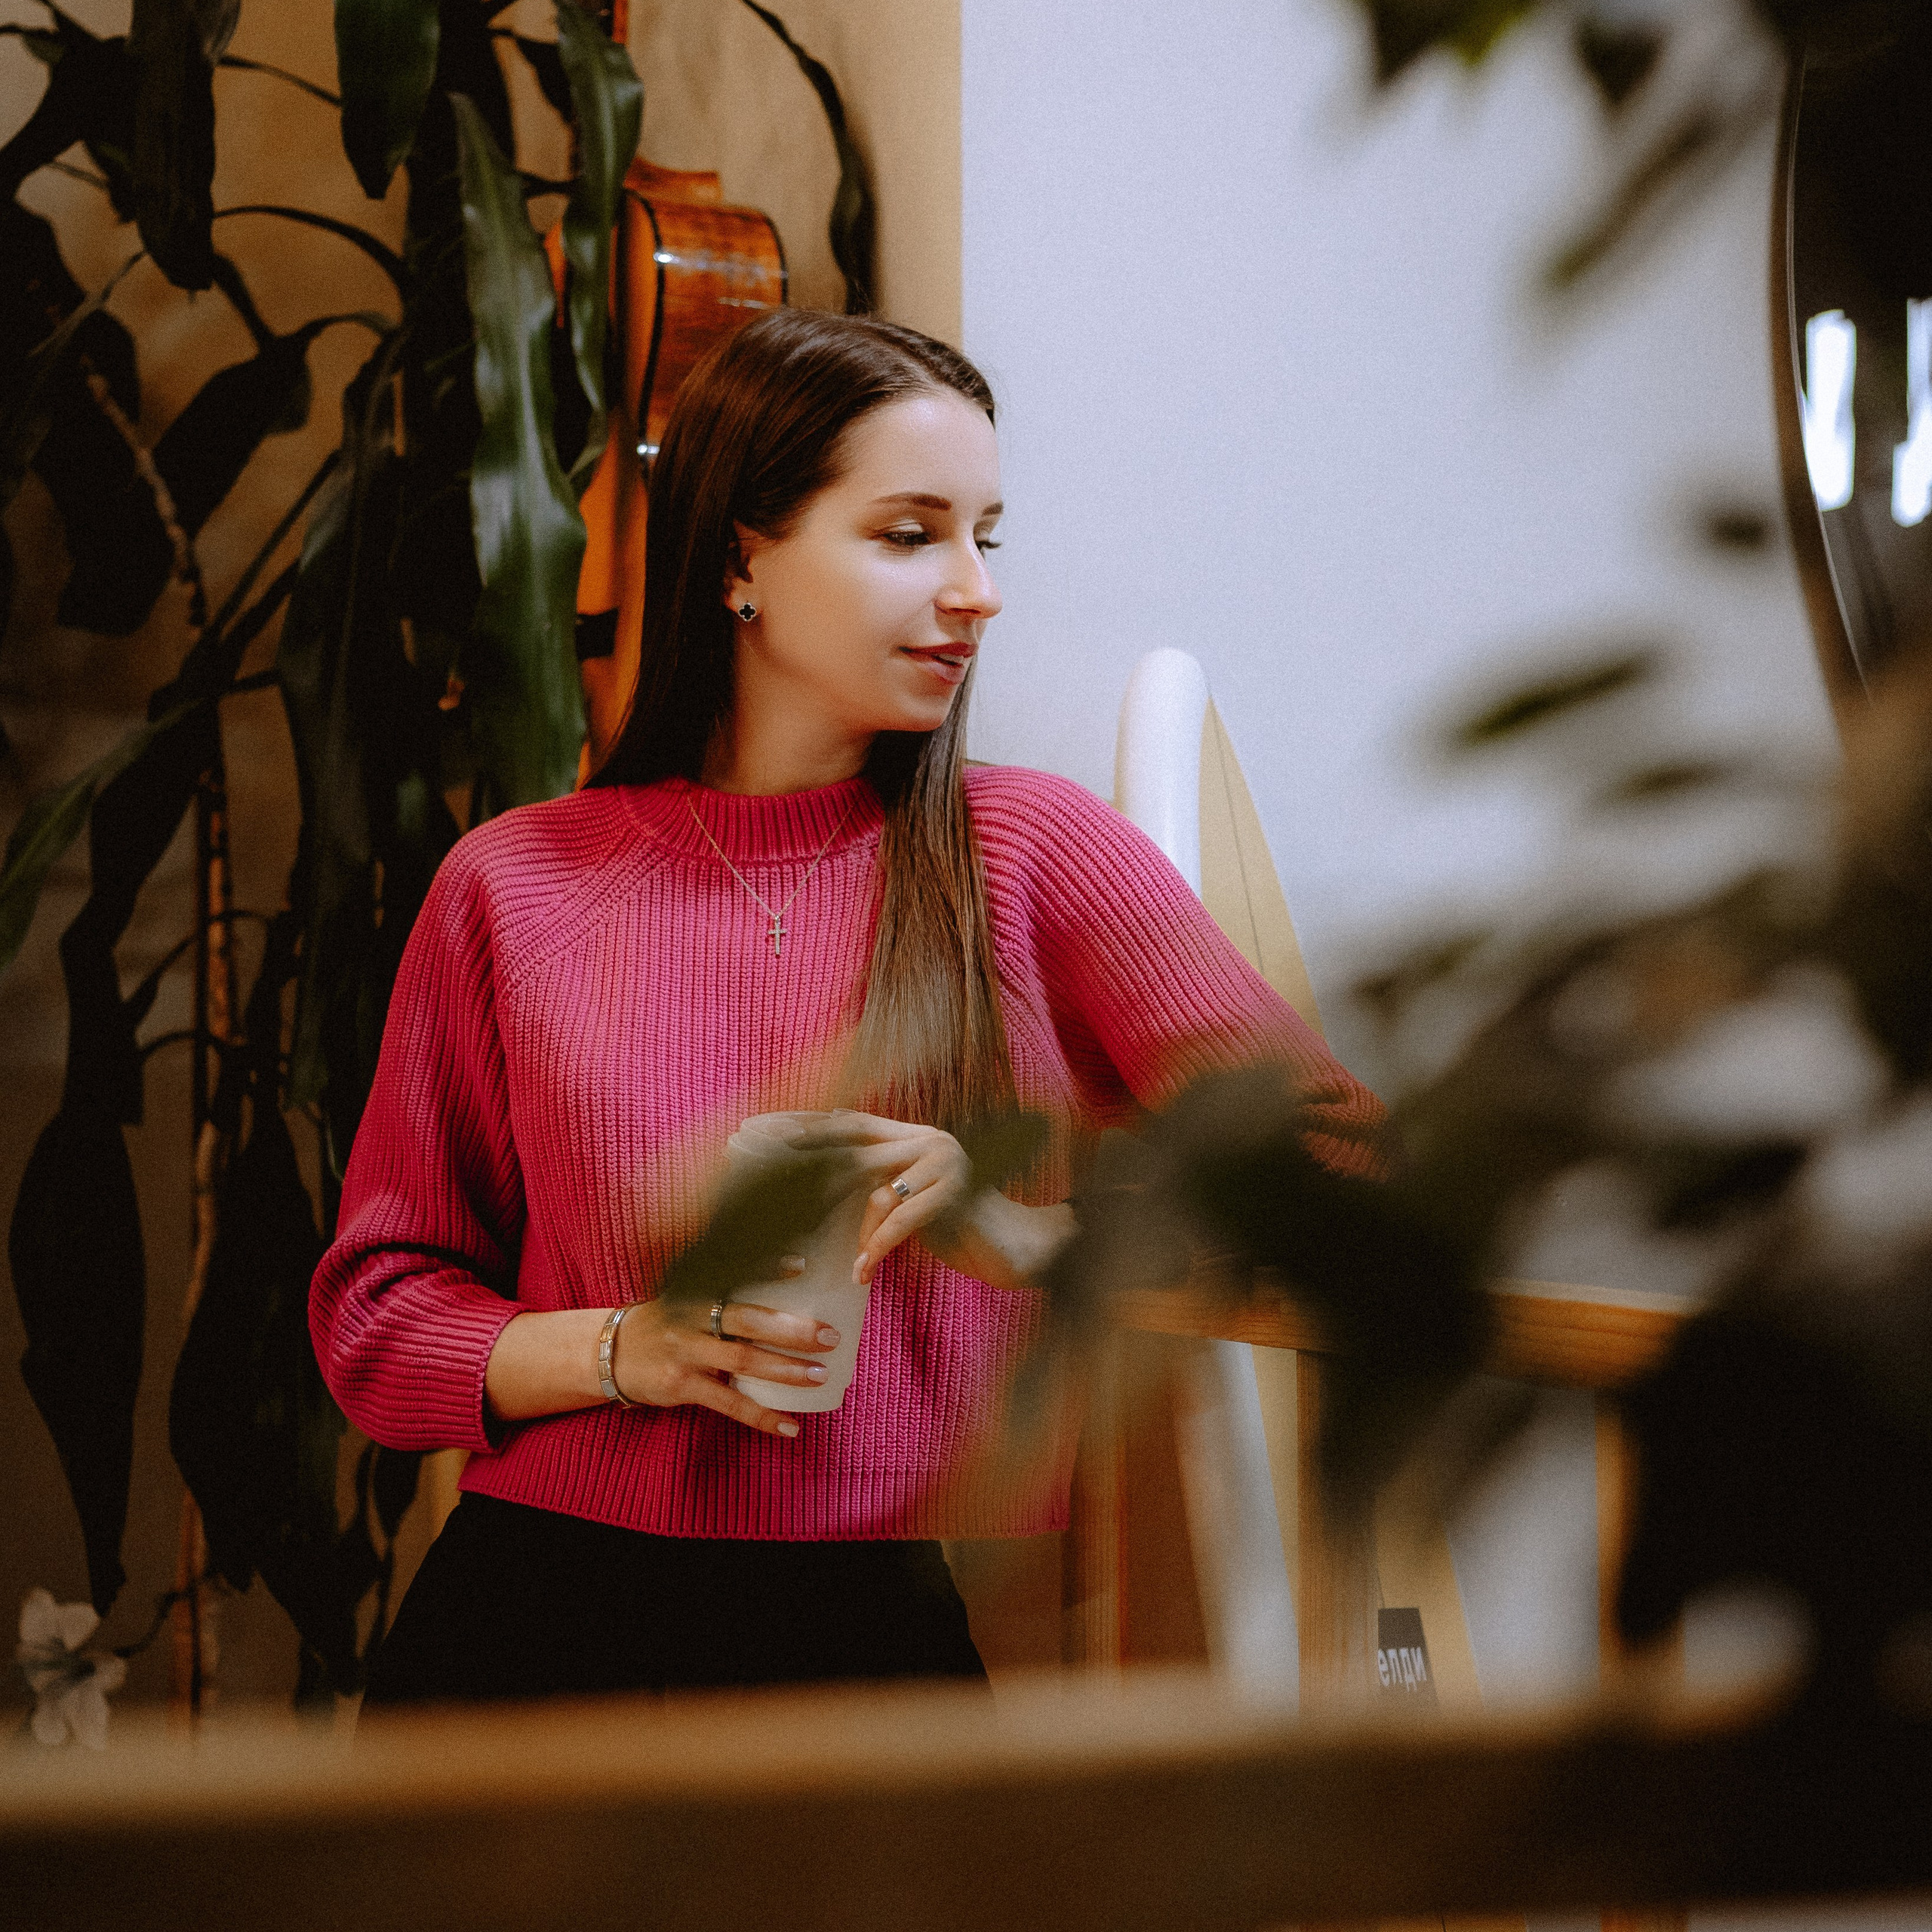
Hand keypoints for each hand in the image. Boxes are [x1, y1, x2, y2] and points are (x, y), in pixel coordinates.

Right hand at [610, 1291, 839, 1436]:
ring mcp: (686, 1350)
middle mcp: (692, 1316)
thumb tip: (782, 1299)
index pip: (736, 1274)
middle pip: (749, 1319)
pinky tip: (788, 1426)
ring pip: (743, 1359)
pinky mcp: (680, 1385)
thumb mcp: (685, 1298)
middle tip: (830, 1337)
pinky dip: (760, 1416)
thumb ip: (722, 1296)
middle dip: (793, 1328)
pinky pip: (728, 1402)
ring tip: (820, 1376)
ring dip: (785, 1370)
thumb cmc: (662, 1323)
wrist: (606, 1354)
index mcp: (697, 1289)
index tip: (803, 1265)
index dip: (768, 1268)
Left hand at [786, 1111, 1074, 1291]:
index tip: (761, 1132)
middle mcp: (929, 1140)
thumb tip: (824, 1173)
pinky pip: (901, 1218)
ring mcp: (945, 1162)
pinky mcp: (957, 1192)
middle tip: (765, 1176)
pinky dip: (878, 1247)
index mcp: (915, 1136)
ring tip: (850, 1262)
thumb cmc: (959, 1231)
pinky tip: (863, 1272)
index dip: (806, 1127)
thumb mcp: (912, 1203)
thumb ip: (878, 1183)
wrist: (1017, 1250)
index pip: (850, 1123)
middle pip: (853, 1144)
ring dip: (857, 1233)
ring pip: (876, 1190)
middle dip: (806, 1160)